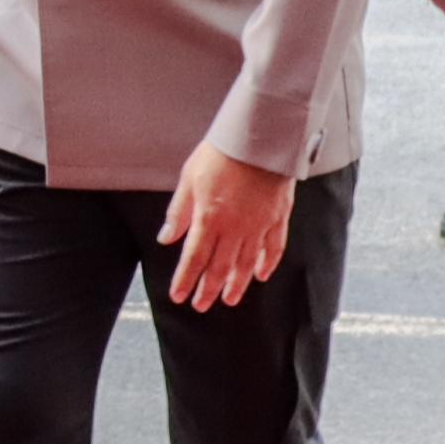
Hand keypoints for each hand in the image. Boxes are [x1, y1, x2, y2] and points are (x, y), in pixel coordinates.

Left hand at [161, 142, 295, 308]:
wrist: (260, 137)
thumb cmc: (220, 154)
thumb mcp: (188, 179)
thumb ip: (178, 212)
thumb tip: (167, 239)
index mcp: (209, 218)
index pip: (194, 258)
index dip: (186, 280)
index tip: (178, 296)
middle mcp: (234, 227)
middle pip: (219, 267)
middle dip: (208, 289)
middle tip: (201, 306)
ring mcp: (259, 224)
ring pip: (246, 263)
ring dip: (236, 284)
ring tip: (228, 299)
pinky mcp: (278, 217)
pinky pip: (273, 247)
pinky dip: (267, 264)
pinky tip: (260, 275)